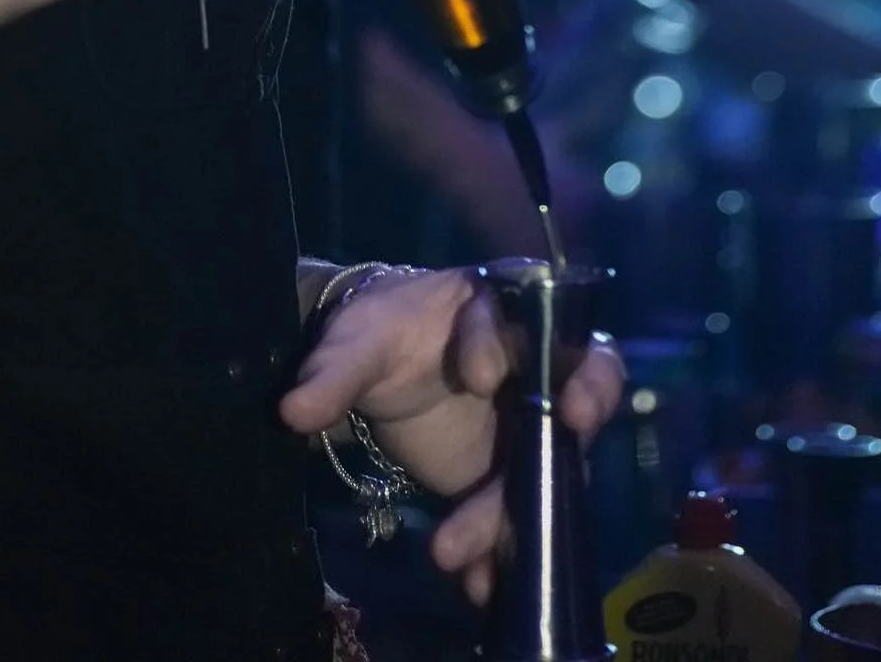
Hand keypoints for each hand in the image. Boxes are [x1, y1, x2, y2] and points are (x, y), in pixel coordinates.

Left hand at [279, 268, 622, 607]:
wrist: (385, 373)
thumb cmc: (383, 334)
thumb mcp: (356, 343)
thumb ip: (331, 373)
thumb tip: (291, 410)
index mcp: (496, 299)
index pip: (517, 309)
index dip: (504, 341)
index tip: (482, 377)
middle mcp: (534, 356)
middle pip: (584, 367)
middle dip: (589, 393)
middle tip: (575, 422)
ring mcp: (534, 417)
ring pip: (556, 455)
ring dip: (525, 501)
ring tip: (478, 547)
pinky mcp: (519, 470)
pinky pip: (529, 506)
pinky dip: (505, 546)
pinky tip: (480, 581)